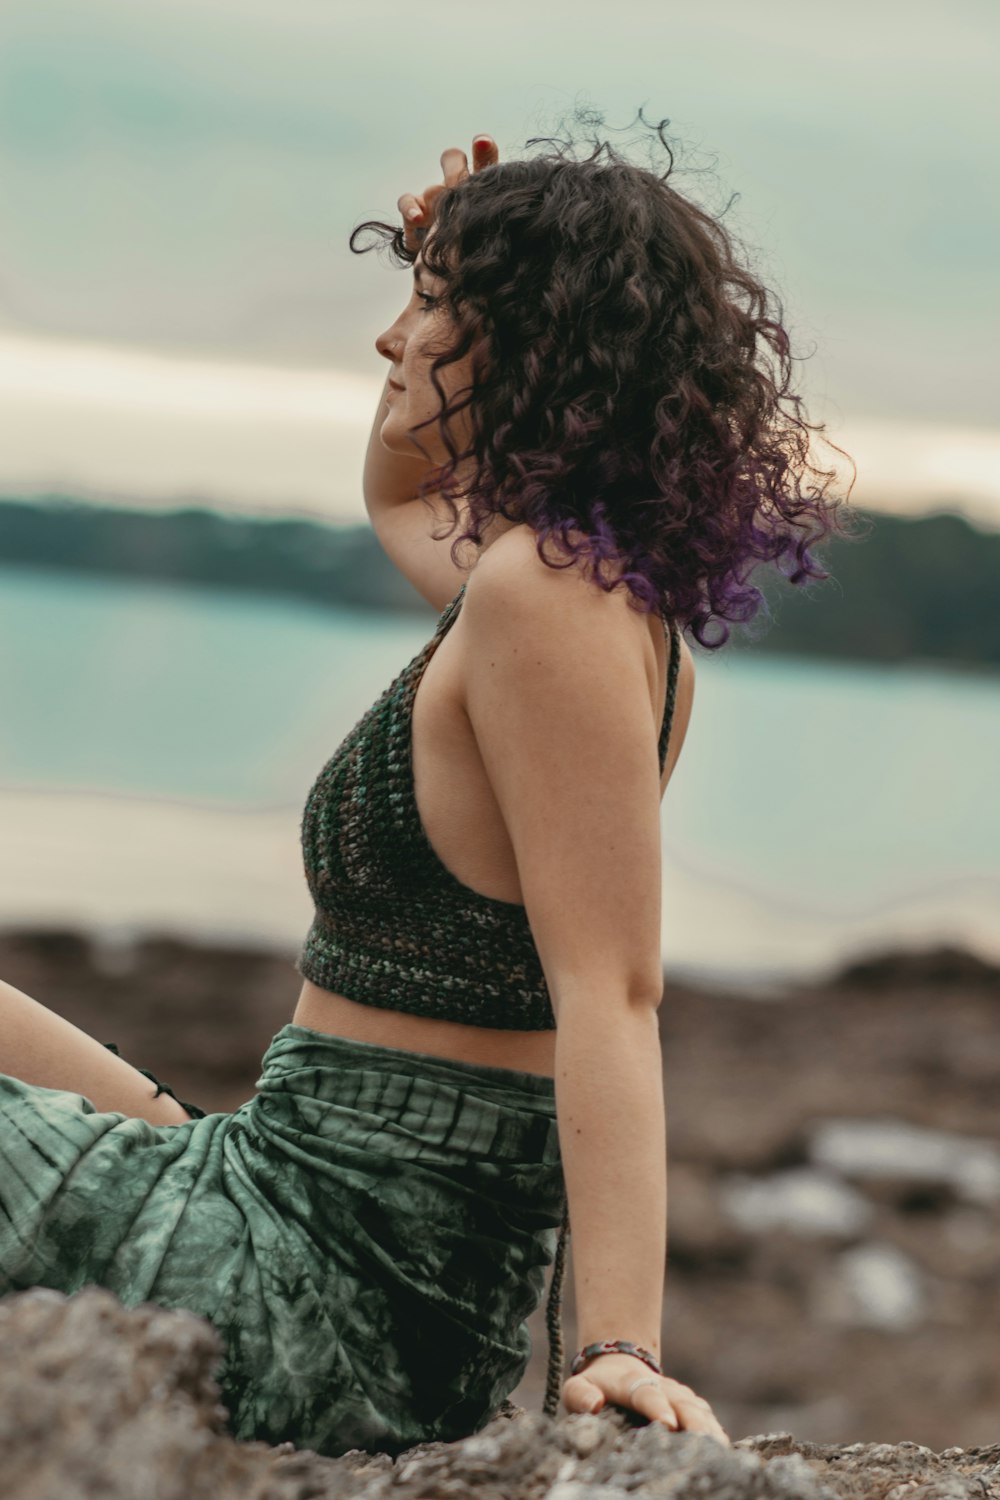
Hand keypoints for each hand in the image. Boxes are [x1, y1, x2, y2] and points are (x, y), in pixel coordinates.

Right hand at [396, 134, 499, 251]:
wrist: (449, 283)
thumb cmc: (475, 259)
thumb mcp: (491, 236)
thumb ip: (494, 213)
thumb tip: (503, 191)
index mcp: (480, 193)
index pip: (485, 163)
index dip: (484, 151)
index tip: (483, 143)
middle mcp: (457, 193)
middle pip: (453, 162)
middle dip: (454, 164)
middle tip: (456, 170)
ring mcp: (435, 204)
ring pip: (432, 187)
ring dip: (434, 195)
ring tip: (437, 208)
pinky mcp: (415, 219)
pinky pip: (407, 203)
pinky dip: (410, 208)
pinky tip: (417, 218)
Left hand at [562, 1353, 730, 1445]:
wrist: (617, 1364)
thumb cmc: (595, 1386)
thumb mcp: (577, 1388)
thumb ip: (581, 1395)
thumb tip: (594, 1405)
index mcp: (631, 1382)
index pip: (646, 1392)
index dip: (657, 1407)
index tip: (667, 1424)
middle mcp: (661, 1386)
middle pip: (682, 1402)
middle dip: (694, 1423)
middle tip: (705, 1445)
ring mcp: (677, 1395)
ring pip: (699, 1410)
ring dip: (710, 1429)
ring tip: (721, 1453)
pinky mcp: (689, 1406)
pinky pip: (706, 1417)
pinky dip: (716, 1432)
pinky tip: (724, 1453)